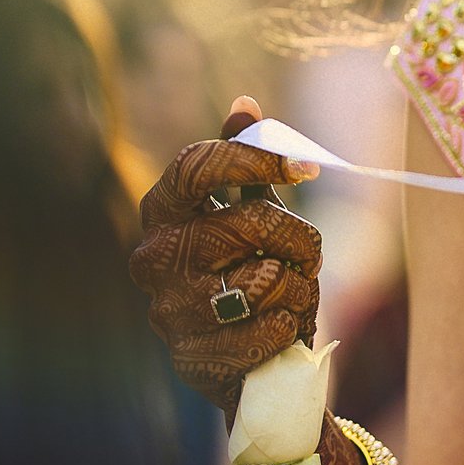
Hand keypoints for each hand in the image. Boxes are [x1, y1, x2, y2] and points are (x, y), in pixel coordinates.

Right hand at [127, 96, 324, 412]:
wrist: (246, 361)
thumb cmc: (247, 271)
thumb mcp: (246, 213)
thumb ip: (243, 162)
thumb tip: (243, 103)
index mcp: (162, 210)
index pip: (197, 164)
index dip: (254, 159)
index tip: (305, 168)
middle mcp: (154, 255)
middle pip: (249, 221)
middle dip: (298, 238)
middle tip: (309, 255)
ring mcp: (168, 309)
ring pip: (266, 277)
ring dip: (296, 288)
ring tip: (286, 297)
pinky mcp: (192, 356)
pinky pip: (269, 326)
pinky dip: (288, 327)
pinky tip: (276, 332)